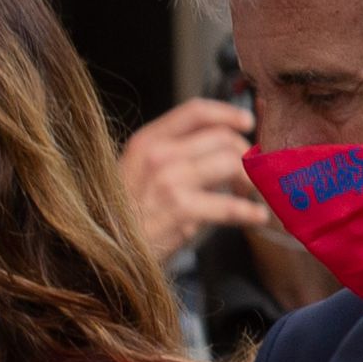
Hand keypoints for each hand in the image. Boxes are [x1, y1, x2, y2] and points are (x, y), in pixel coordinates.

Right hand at [116, 98, 266, 267]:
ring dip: (251, 181)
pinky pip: (228, 205)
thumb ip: (181, 158)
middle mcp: (157, 154)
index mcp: (148, 140)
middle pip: (222, 137)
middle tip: (252, 175)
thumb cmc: (129, 215)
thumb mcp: (144, 174)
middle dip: (246, 155)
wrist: (105, 250)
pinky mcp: (179, 209)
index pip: (195, 111)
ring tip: (252, 196)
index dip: (228, 114)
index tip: (248, 123)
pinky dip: (249, 211)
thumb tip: (226, 152)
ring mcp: (167, 180)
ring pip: (230, 163)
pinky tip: (256, 217)